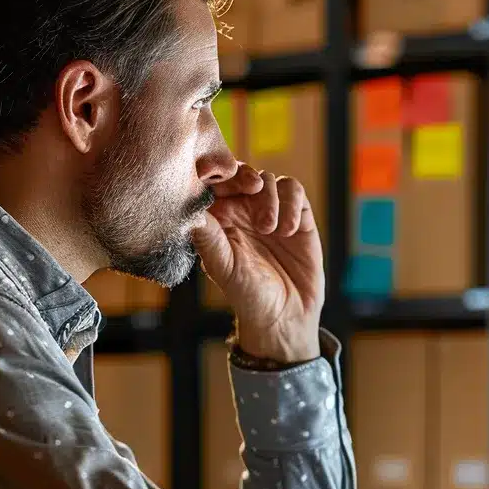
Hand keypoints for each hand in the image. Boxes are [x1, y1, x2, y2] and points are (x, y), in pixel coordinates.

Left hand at [191, 165, 324, 363]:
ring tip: (270, 229)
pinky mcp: (298, 216)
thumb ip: (209, 238)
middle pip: (242, 173)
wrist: (286, 315)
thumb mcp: (224, 268)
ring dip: (271, 198)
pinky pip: (294, 191)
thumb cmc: (247, 296)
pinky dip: (291, 204)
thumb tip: (190, 210)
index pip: (213, 184)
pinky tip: (289, 230)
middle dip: (246, 177)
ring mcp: (272, 212)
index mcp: (219, 220)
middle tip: (253, 188)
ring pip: (269, 179)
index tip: (222, 179)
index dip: (216, 174)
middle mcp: (243, 211)